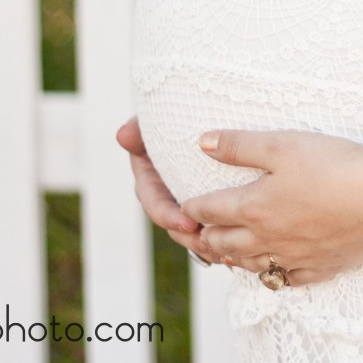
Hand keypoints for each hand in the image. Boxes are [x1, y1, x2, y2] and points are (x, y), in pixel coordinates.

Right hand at [115, 115, 230, 267]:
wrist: (220, 110)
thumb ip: (143, 126)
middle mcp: (170, 191)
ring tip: (226, 252)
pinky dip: (226, 238)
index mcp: (153, 175)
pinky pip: (218, 227)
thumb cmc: (185, 109)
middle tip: (211, 245)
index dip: (166, 215)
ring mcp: (191, 200)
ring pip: (196, 231)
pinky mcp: (215, 205)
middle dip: (190, 238)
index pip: (153, 201)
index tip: (186, 223)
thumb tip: (122, 136)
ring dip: (208, 244)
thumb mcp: (163, 117)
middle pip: (175, 224)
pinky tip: (240, 250)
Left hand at [179, 130, 362, 286]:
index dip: (193, 207)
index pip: (209, 211)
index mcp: (254, 207)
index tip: (186, 204)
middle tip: (199, 231)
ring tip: (226, 252)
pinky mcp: (322, 268)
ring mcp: (295, 257)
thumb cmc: (334, 163)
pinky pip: (287, 281)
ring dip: (233, 258)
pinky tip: (273, 268)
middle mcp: (268, 239)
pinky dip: (272, 275)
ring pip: (251, 266)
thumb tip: (202, 142)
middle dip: (206, 237)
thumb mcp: (282, 144)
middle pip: (223, 245)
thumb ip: (239, 145)